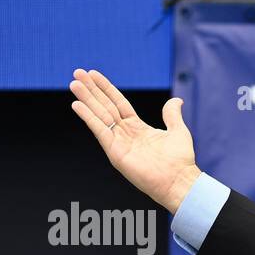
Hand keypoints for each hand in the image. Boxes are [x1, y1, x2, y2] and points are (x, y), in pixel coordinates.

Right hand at [69, 68, 200, 212]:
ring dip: (86, 99)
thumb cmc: (180, 160)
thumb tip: (177, 99)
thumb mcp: (178, 131)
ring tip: (74, 83)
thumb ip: (172, 115)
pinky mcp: (115, 152)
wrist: (179, 181)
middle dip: (91, 90)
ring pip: (99, 115)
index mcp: (138, 128)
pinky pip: (99, 130)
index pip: (118, 103)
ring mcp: (119, 143)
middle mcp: (125, 134)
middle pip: (105, 106)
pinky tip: (77, 104)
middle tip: (77, 72)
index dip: (106, 88)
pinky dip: (88, 117)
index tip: (93, 74)